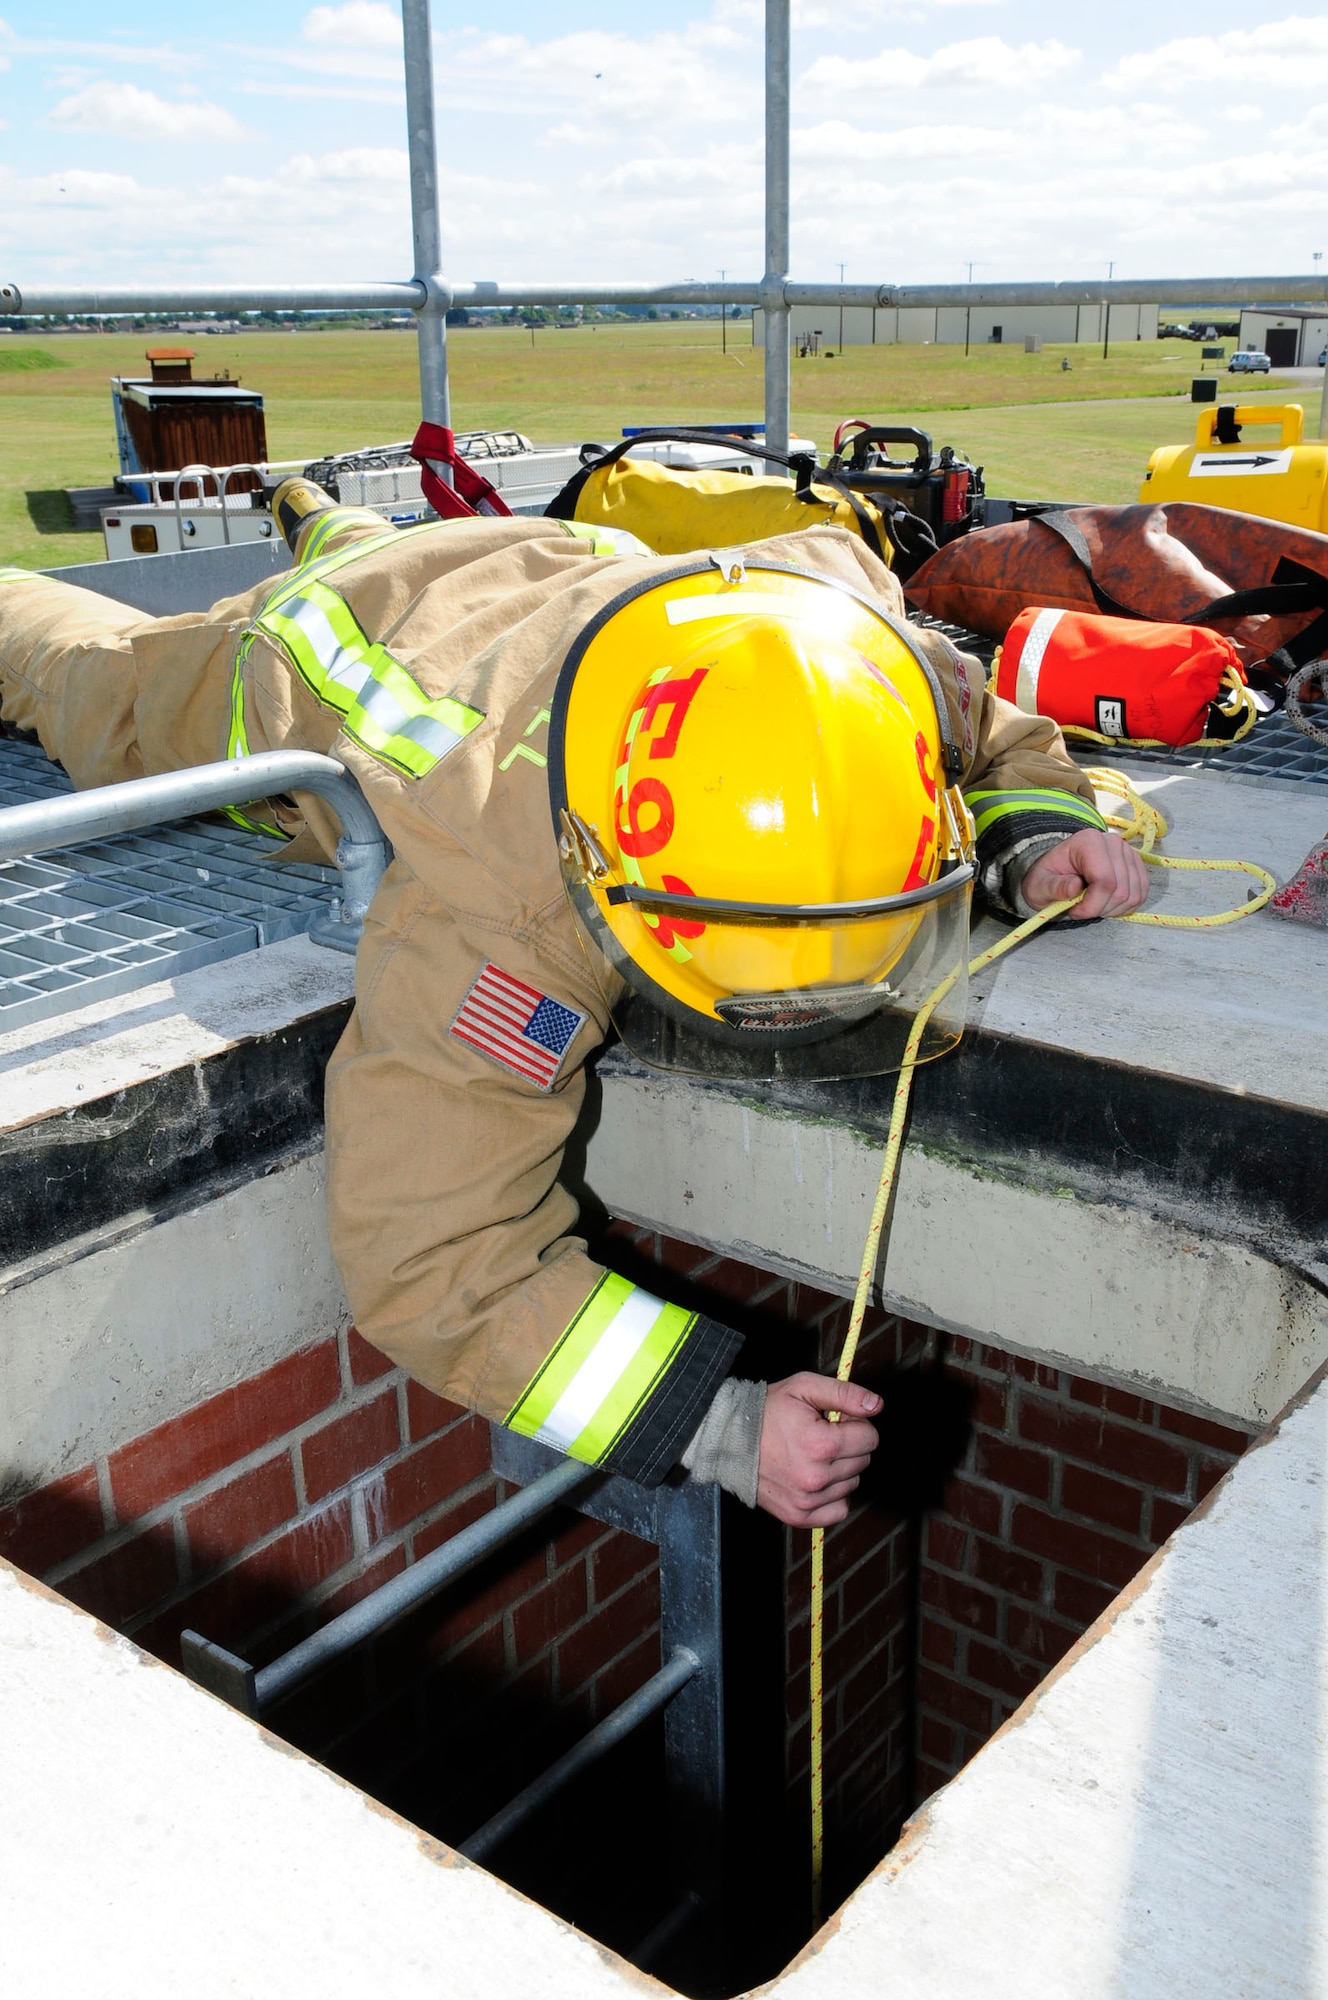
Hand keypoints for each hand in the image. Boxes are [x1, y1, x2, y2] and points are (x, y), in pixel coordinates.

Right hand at [756, 1373, 882, 1526]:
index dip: (854, 1423)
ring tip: (811, 1454)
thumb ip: (845, 1394)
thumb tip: (876, 1405)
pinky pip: (839, 1509)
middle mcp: (817, 1477)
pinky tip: (816, 1477)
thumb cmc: (767, 1411)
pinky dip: (834, 1494)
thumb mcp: (804, 1387)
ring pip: (853, 1483)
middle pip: (863, 1461)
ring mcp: (808, 1500)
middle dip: (848, 1444)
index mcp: (821, 1444)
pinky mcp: (799, 1516)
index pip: (870, 1437)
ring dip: (840, 1469)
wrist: (728, 1440)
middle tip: (819, 1434)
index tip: (834, 1420)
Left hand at [1020, 829, 1148, 920]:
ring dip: (1113, 909)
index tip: (1074, 911)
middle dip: (1100, 909)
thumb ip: (1054, 887)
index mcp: (1088, 842)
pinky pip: (1141, 893)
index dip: (1092, 905)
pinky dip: (1125, 906)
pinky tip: (1106, 904)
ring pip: (1133, 894)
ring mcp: (1128, 852)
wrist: (1057, 870)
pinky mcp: (1136, 864)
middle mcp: (1113, 842)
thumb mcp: (1040, 885)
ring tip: (1093, 905)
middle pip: (1120, 890)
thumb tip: (1074, 887)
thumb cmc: (1048, 878)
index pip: (1104, 882)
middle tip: (1082, 908)